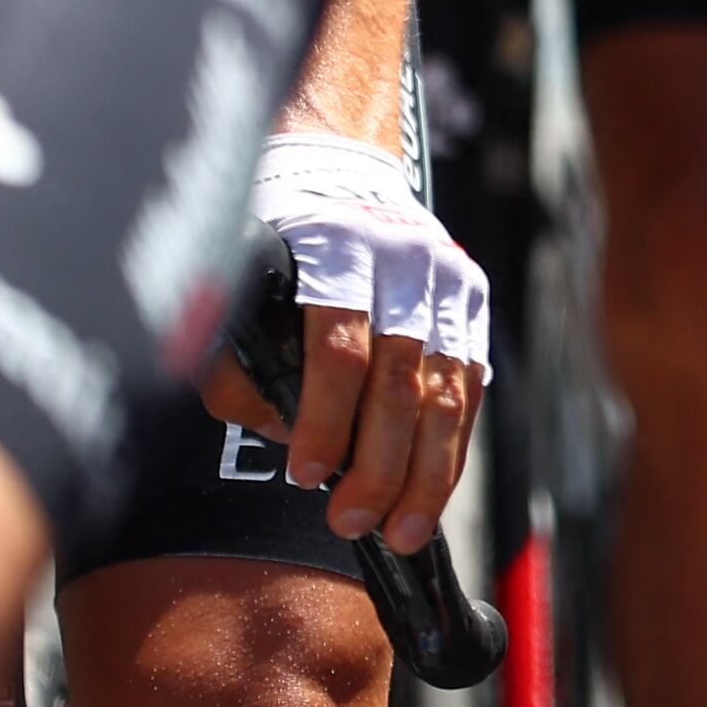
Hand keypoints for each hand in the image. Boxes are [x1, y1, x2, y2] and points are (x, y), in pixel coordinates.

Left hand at [237, 133, 490, 547]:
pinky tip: (430, 493)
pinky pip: (470, 386)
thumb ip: (241, 364)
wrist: (339, 176)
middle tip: (352, 522)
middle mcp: (404, 258)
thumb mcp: (235, 288)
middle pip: (401, 377)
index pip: (341, 346)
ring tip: (401, 530)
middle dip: (378, 463)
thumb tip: (281, 432)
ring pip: (447, 390)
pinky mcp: (472, 300)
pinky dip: (452, 446)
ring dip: (425, 472)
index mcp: (337, 248)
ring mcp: (448, 278)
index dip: (323, 418)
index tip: (303, 472)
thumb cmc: (272, 249)